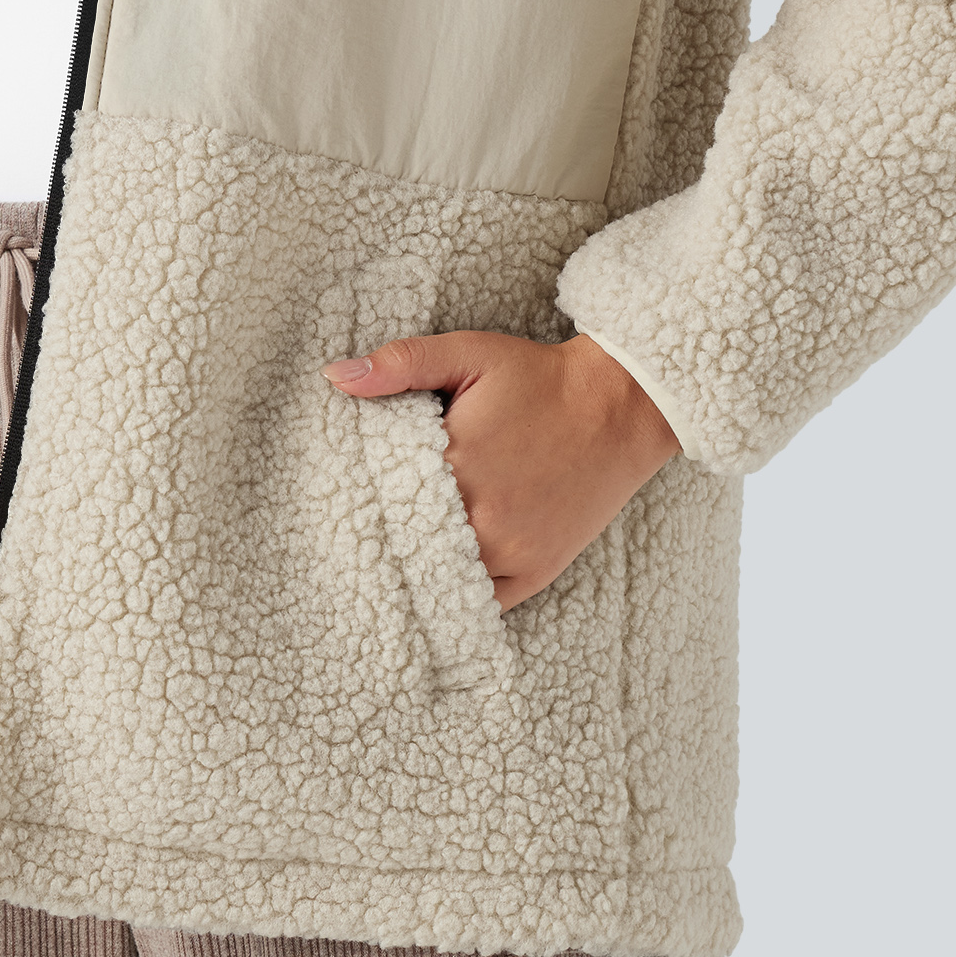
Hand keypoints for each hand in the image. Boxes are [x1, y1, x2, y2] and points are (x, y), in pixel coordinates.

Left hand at [323, 330, 679, 611]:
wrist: (620, 405)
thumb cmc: (539, 378)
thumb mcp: (468, 353)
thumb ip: (401, 363)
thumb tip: (336, 376)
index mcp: (454, 464)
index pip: (380, 498)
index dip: (360, 499)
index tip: (344, 500)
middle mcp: (480, 518)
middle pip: (406, 543)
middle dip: (384, 536)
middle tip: (353, 539)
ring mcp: (510, 553)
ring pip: (437, 579)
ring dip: (416, 569)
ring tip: (390, 562)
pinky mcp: (535, 572)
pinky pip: (479, 603)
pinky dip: (455, 595)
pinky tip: (436, 584)